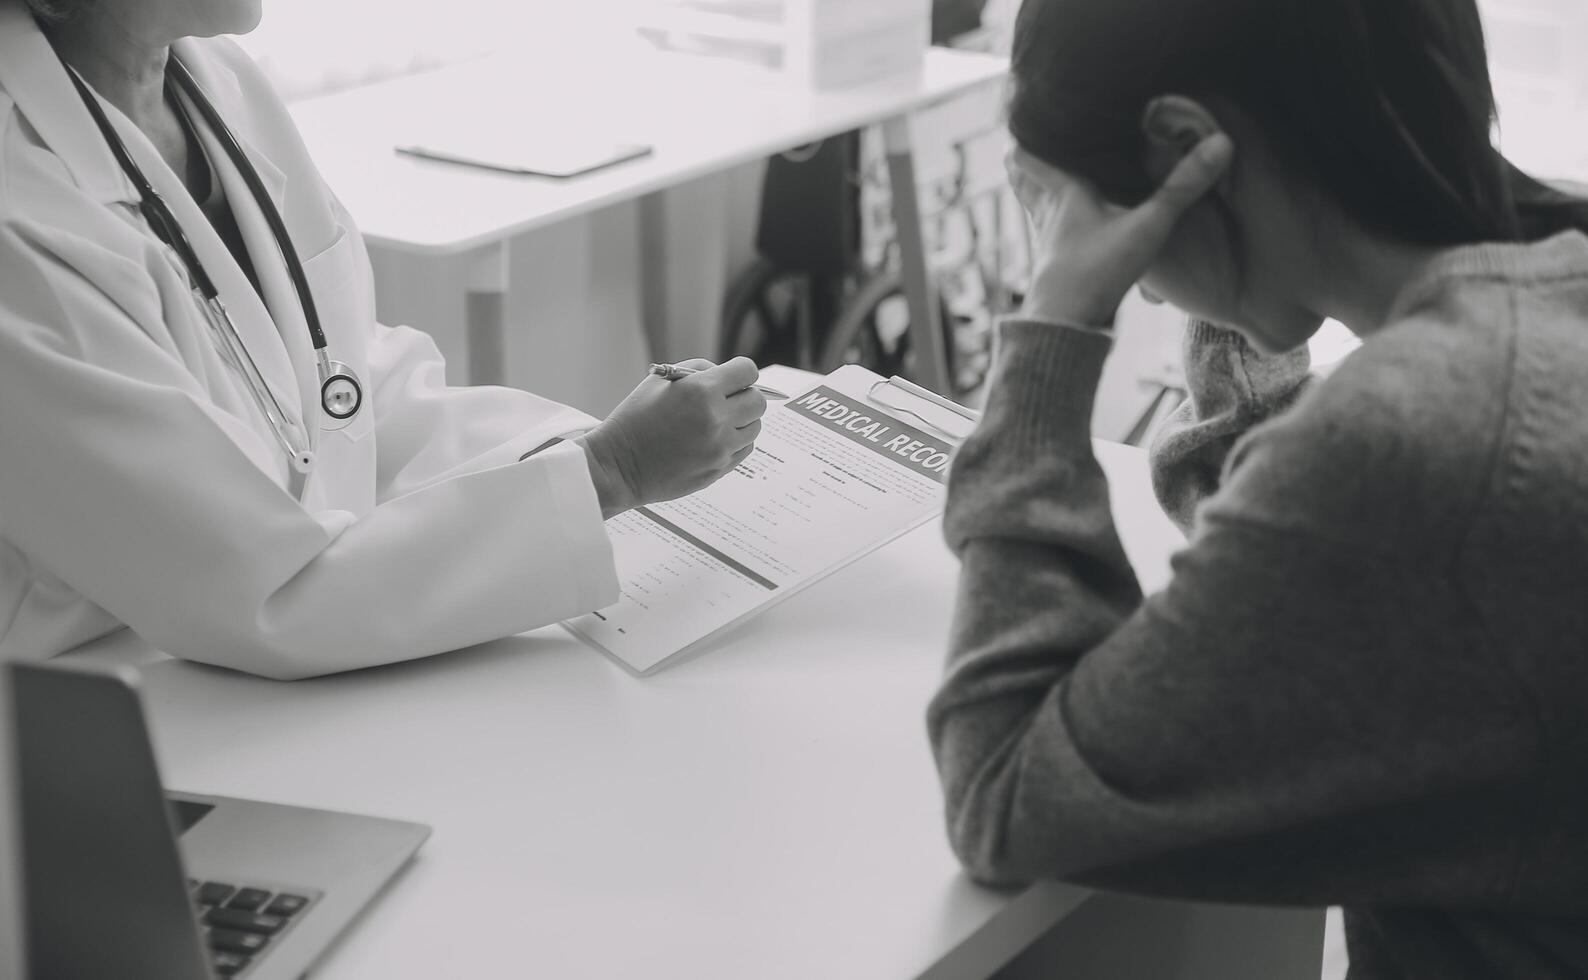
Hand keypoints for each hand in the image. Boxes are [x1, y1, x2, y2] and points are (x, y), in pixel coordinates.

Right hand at [575, 357, 766, 518]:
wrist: (618, 466)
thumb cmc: (635, 419)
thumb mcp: (660, 380)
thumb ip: (700, 370)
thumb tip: (728, 375)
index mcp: (701, 391)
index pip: (748, 371)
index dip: (740, 372)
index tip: (732, 378)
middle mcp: (716, 419)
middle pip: (758, 400)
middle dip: (744, 396)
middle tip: (726, 400)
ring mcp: (719, 448)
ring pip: (754, 427)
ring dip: (741, 421)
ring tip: (716, 422)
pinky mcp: (719, 469)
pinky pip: (745, 449)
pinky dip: (735, 442)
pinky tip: (712, 439)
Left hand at [1008, 134, 1232, 326]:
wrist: (1065, 326)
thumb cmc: (1097, 272)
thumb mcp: (1147, 226)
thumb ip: (1182, 186)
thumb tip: (1221, 141)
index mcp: (1063, 191)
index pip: (1031, 152)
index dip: (1030, 131)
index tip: (1035, 110)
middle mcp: (1048, 211)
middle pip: (1023, 175)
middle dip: (1027, 154)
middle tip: (1036, 133)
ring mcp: (1046, 238)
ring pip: (1033, 202)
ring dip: (1036, 185)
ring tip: (1047, 169)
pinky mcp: (1053, 262)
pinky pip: (1047, 228)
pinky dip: (1051, 215)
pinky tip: (1067, 220)